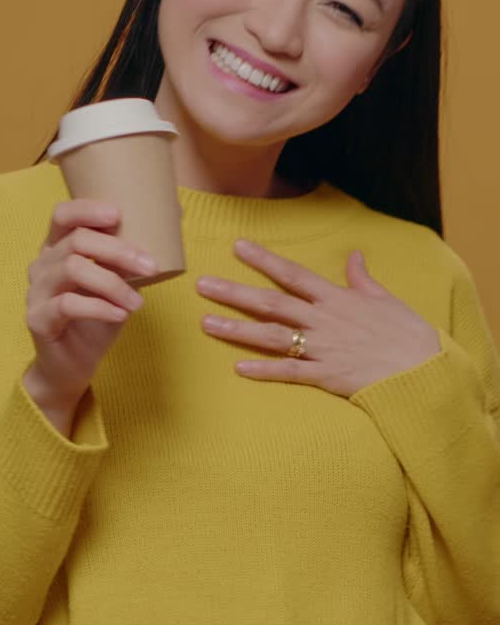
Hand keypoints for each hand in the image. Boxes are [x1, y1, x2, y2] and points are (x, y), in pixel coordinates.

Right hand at [23, 199, 157, 418]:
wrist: (73, 366)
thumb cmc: (97, 318)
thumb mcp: (120, 283)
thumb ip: (134, 257)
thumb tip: (176, 216)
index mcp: (57, 248)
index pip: (62, 215)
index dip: (87, 209)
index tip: (118, 214)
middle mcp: (42, 264)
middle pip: (76, 242)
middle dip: (117, 251)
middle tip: (151, 266)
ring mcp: (36, 291)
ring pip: (72, 269)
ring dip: (113, 283)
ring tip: (138, 303)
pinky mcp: (37, 318)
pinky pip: (67, 304)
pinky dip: (99, 307)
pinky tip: (120, 315)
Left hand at [196, 240, 441, 397]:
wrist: (422, 370)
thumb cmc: (406, 333)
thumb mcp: (385, 299)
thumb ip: (362, 278)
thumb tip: (353, 255)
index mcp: (336, 298)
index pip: (293, 274)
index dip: (264, 260)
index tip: (238, 247)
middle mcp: (323, 320)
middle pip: (271, 303)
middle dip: (235, 293)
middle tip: (202, 285)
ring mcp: (321, 349)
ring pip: (271, 336)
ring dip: (237, 329)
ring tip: (206, 322)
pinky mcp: (325, 376)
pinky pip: (288, 372)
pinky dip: (263, 370)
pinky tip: (238, 367)